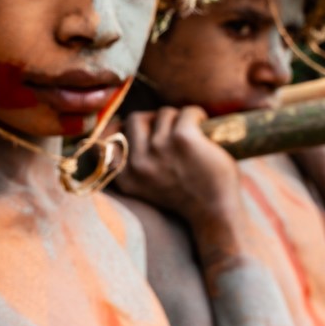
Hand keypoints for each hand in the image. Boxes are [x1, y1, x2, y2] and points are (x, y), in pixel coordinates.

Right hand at [117, 106, 241, 225]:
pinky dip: (198, 116)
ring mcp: (159, 149)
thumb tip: (118, 125)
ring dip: (179, 119)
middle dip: (153, 120)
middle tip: (171, 130)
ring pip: (164, 113)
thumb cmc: (184, 195)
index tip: (142, 133)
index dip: (124, 128)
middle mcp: (138, 162)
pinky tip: (204, 127)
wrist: (215, 213)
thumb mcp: (144, 185)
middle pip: (135, 119)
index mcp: (125, 176)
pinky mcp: (183, 138)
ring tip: (192, 134)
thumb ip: (130, 162)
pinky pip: (187, 112)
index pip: (109, 139)